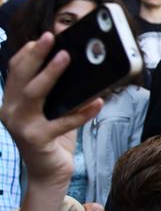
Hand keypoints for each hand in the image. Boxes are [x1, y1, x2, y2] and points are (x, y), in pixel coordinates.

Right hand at [0, 32, 101, 188]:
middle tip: (51, 37)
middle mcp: (10, 111)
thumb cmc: (54, 138)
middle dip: (36, 54)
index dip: (28, 52)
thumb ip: (60, 93)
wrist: (49, 174)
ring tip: (67, 57)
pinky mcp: (37, 140)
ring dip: (50, 74)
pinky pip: (63, 122)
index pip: (15, 70)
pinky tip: (98, 102)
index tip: (44, 37)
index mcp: (12, 101)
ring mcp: (21, 126)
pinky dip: (82, 112)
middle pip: (21, 76)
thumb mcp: (54, 111)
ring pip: (34, 94)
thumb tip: (80, 67)